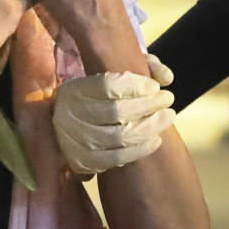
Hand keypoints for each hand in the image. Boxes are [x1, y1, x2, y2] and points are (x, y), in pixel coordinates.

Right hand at [53, 56, 175, 175]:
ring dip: (150, 127)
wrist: (60, 131)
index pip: (107, 85)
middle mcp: (71, 115)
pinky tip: (155, 140)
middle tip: (167, 99)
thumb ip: (138, 67)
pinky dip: (141, 149)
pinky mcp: (84, 161)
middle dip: (148, 105)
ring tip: (167, 117)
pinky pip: (118, 157)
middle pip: (117, 111)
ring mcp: (77, 141)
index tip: (154, 85)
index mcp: (75, 90)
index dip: (135, 85)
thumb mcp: (105, 77)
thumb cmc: (92, 100)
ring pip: (120, 136)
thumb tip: (167, 77)